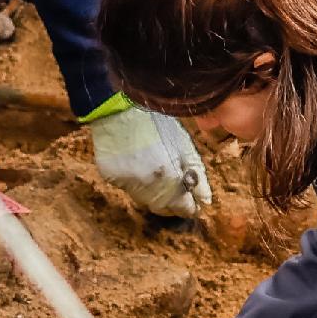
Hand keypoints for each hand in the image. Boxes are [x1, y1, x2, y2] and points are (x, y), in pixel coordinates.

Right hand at [82, 97, 214, 219]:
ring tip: (159, 174)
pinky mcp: (111, 178)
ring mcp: (127, 184)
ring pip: (145, 202)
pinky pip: (129, 189)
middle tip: (178, 192)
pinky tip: (140, 166)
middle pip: (163, 209)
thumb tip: (205, 200)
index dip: (189, 207)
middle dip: (173, 204)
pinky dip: (137, 184)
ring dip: (155, 195)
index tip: (193, 204)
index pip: (183, 208)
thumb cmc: (159, 123)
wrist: (121, 108)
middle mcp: (147, 186)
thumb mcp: (185, 146)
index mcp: (169, 177)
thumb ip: (197, 176)